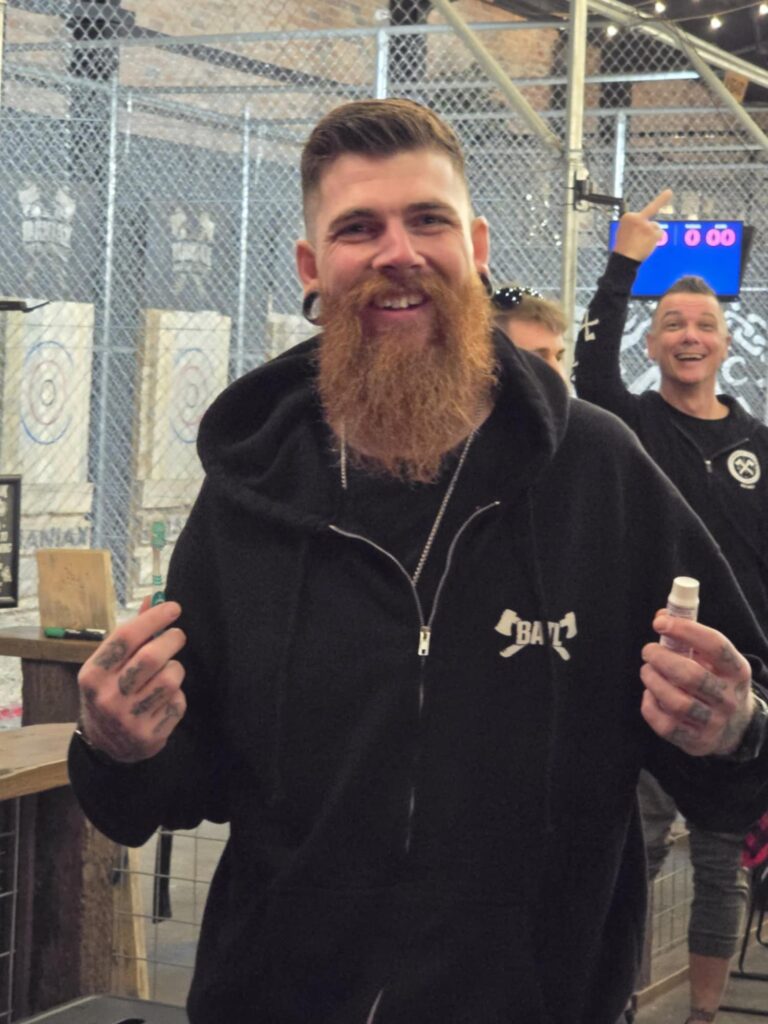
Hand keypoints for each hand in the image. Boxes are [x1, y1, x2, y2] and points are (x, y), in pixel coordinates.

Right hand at [77, 600, 186, 762]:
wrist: (106, 745)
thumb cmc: (108, 692)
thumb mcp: (108, 665)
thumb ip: (131, 633)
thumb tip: (151, 599)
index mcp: (93, 675)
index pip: (126, 637)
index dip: (153, 618)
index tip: (173, 608)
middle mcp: (108, 698)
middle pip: (151, 657)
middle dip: (172, 639)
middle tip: (178, 635)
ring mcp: (129, 719)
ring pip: (170, 678)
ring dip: (175, 668)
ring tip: (169, 669)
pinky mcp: (150, 735)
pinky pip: (177, 702)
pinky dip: (177, 694)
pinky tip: (165, 696)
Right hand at [613, 188, 672, 262]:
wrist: (625, 258)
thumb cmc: (624, 246)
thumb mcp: (623, 230)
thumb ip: (634, 223)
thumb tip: (646, 220)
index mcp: (628, 216)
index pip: (639, 214)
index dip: (640, 222)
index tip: (637, 227)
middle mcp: (637, 218)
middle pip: (652, 208)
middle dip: (661, 199)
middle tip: (670, 190)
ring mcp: (646, 225)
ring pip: (655, 225)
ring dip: (652, 233)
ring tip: (642, 243)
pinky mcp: (653, 233)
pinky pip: (660, 233)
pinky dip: (657, 239)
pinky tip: (649, 245)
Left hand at [640, 611, 754, 755]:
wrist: (735, 728)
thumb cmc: (716, 681)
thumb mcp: (714, 660)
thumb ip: (689, 637)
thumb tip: (661, 617)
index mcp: (737, 671)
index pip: (715, 646)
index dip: (685, 630)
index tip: (660, 623)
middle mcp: (729, 698)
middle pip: (692, 676)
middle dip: (662, 659)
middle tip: (648, 650)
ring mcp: (714, 723)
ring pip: (678, 702)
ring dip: (653, 681)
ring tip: (647, 670)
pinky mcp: (696, 742)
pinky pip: (665, 725)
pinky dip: (650, 705)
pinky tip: (650, 694)